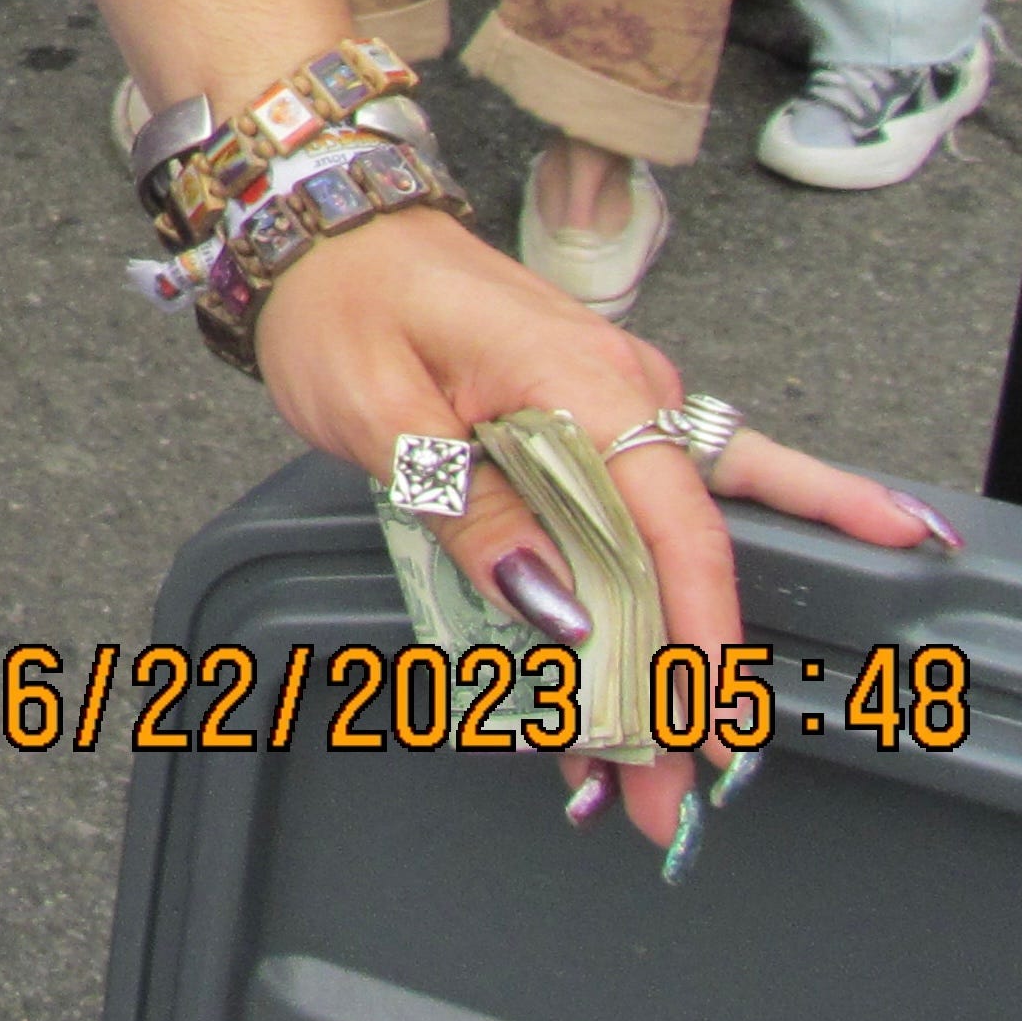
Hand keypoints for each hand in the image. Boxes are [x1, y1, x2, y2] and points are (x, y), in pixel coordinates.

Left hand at [256, 209, 956, 851]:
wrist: (324, 227)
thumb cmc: (344, 301)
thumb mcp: (380, 411)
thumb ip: (470, 508)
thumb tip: (556, 607)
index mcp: (586, 380)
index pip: (674, 526)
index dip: (693, 636)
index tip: (696, 729)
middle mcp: (627, 391)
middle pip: (687, 552)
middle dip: (688, 678)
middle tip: (670, 794)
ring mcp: (619, 407)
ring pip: (676, 544)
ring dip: (677, 650)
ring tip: (670, 760)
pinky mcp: (593, 424)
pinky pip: (649, 514)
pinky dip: (666, 591)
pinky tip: (697, 661)